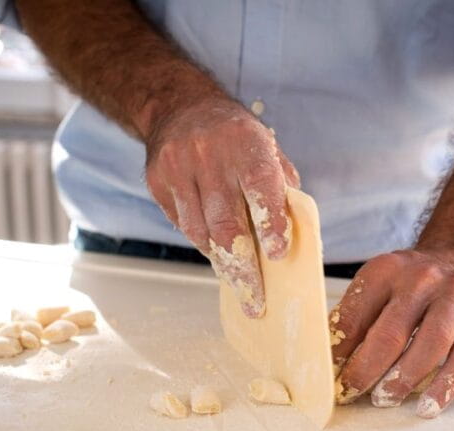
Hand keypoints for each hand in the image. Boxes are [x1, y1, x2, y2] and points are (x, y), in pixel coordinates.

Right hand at [145, 98, 299, 317]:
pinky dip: (203, 243)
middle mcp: (209, 155)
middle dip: (243, 267)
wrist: (180, 107)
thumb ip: (281, 185)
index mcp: (245, 142)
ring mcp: (178, 168)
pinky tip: (218, 254)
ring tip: (239, 285)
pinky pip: (183, 225)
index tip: (277, 254)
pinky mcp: (158, 182)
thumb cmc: (235, 136)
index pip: (260, 187)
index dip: (270, 223)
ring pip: (200, 231)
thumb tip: (294, 232)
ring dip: (222, 263)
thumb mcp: (266, 146)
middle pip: (225, 223)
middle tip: (256, 300)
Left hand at [332, 249, 453, 417]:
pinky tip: (429, 405)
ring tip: (385, 399)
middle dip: (367, 369)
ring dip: (405, 379)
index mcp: (386, 270)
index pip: (355, 315)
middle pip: (391, 332)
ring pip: (431, 344)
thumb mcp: (378, 286)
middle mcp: (422, 278)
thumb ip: (355, 318)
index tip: (329, 376)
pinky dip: (447, 385)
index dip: (338, 351)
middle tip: (352, 392)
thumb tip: (331, 362)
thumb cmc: (411, 284)